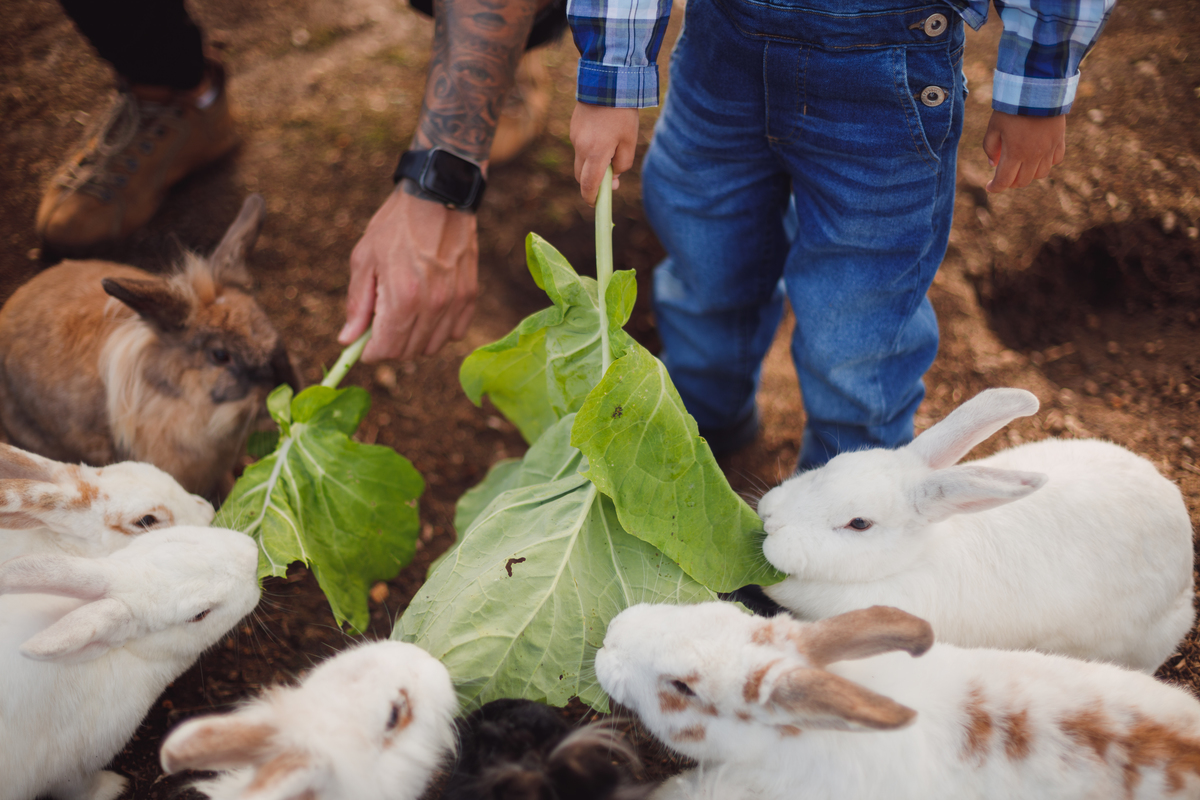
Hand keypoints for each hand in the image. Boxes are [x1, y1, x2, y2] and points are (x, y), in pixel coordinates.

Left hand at [340, 186, 477, 362]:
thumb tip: (347, 339)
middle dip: (390, 346)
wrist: (437, 197)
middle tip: (380, 326)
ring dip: (414, 340)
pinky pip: (454, 333)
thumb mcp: (364, 260)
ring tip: (404, 316)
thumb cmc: (396, 226)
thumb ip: (358, 304)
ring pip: (432, 347)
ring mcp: (455, 302)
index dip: (370, 353)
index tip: (363, 347)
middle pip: (408, 352)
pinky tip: (427, 311)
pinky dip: (438, 331)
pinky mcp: (470, 296)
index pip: (386, 349)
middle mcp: (432, 304)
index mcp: (402, 296)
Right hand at [571, 103, 638, 205]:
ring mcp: (574, 137)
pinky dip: (589, 149)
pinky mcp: (573, 127)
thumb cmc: (622, 113)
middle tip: (611, 179)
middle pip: (581, 176)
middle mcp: (580, 147)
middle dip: (592, 183)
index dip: (591, 198)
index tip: (596, 204)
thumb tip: (614, 176)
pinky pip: (580, 146)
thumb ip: (622, 163)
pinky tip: (604, 134)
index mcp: (595, 153)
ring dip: (592, 164)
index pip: (588, 185)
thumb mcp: (629, 141)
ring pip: (581, 160)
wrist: (607, 81)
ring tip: (611, 147)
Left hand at [981, 111, 1066, 192]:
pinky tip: (1038, 158)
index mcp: (1015, 153)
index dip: (995, 187)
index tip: (989, 187)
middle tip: (1004, 175)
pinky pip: (1056, 160)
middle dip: (1011, 182)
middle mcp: (1033, 155)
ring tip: (1021, 167)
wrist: (1038, 89)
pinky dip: (1046, 164)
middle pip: (1023, 181)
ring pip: (1041, 174)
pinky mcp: (1059, 140)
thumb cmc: (1012, 108)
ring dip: (1029, 175)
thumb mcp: (994, 127)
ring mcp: (1048, 149)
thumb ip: (990, 147)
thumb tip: (993, 165)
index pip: (1005, 181)